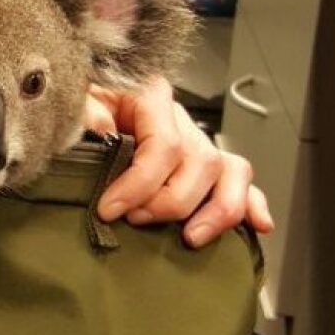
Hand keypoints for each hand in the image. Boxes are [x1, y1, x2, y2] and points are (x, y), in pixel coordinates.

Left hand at [85, 77, 273, 247]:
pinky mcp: (203, 163)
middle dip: (169, 202)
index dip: (139, 184)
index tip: (109, 210)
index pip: (164, 145)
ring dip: (216, 210)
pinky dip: (251, 203)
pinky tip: (258, 225)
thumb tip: (103, 130)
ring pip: (229, 172)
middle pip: (200, 163)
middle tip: (135, 220)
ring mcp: (196, 140)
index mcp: (151, 96)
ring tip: (190, 238)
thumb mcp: (75, 98)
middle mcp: (181, 118)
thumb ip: (85, 112)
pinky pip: (239, 179)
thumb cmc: (81, 102)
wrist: (86, 99)